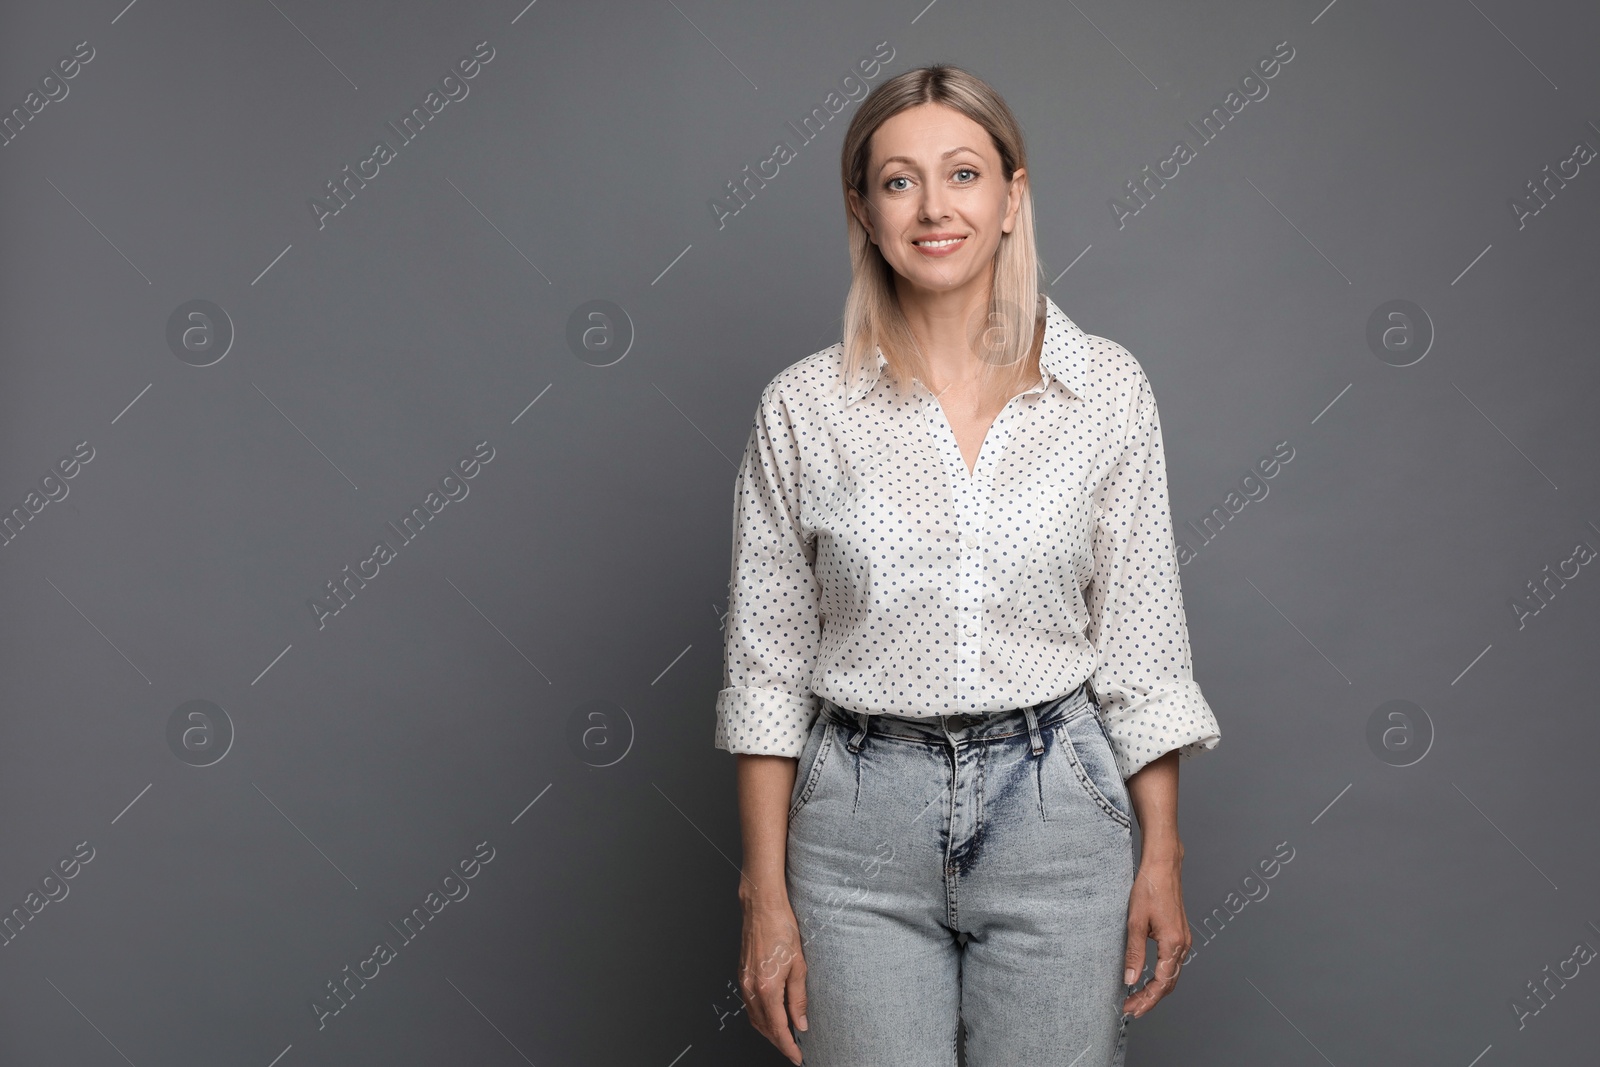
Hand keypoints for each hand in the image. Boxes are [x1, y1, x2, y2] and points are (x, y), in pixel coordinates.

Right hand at [738, 896, 807, 1064]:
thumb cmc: (781, 928)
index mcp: (767, 987)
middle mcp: (751, 988)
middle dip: (779, 1042)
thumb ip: (798, 998)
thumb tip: (801, 1022)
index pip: (778, 1028)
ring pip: (755, 1018)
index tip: (798, 1057)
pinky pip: (750, 1005)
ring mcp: (744, 982)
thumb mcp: (799, 965)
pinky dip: (761, 1017)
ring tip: (786, 1037)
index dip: (788, 1046)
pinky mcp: (742, 975)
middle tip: (795, 1050)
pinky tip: (772, 1016)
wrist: (762, 907)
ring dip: (769, 1031)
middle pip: (764, 1027)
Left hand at [1121, 851, 1189, 1018]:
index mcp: (1173, 944)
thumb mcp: (1135, 921)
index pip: (1161, 983)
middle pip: (1169, 984)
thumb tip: (1131, 979)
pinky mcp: (1179, 934)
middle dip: (1150, 999)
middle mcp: (1183, 945)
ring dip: (1156, 989)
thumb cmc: (1149, 889)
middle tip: (1131, 1009)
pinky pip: (1173, 963)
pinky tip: (1148, 978)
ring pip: (1172, 975)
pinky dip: (1161, 976)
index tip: (1130, 1009)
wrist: (1163, 867)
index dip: (1146, 1000)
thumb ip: (1134, 953)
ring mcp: (1183, 939)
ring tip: (1136, 998)